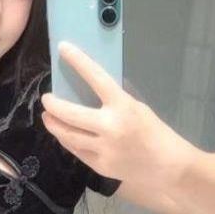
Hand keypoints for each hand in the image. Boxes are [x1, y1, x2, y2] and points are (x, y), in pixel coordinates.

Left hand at [40, 41, 182, 185]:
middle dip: (53, 105)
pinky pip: (76, 151)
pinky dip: (66, 140)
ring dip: (53, 124)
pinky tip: (63, 134)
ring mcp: (104, 148)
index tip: (63, 48)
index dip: (78, 61)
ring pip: (68, 135)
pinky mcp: (100, 166)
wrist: (168, 166)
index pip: (96, 78)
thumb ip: (113, 101)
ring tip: (48, 116)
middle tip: (46, 99)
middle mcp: (110, 127)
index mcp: (123, 106)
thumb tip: (87, 92)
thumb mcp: (137, 107)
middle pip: (70, 113)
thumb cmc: (154, 132)